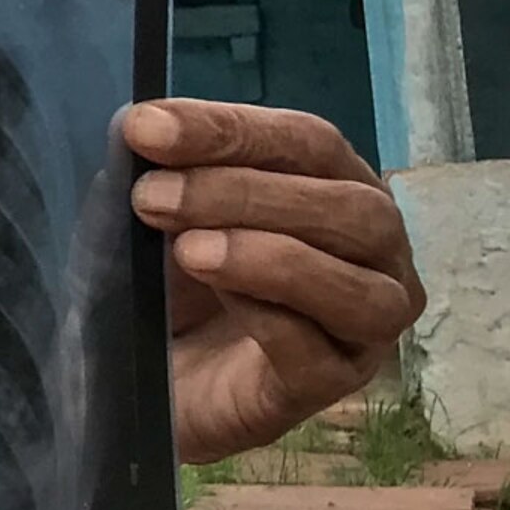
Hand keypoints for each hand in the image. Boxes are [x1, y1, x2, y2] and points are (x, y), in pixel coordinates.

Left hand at [124, 98, 424, 465]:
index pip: (308, 143)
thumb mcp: (153, 212)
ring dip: (270, 258)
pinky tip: (220, 300)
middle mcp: (372, 252)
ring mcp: (364, 325)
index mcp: (335, 187)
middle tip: (152, 196)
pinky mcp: (333, 386)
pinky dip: (269, 319)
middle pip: (348, 208)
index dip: (231, 131)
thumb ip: (158, 167)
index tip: (146, 129)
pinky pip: (320, 351)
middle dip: (244, 193)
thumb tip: (141, 122)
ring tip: (189, 251)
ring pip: (358, 286)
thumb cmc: (163, 277)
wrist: (136, 376)